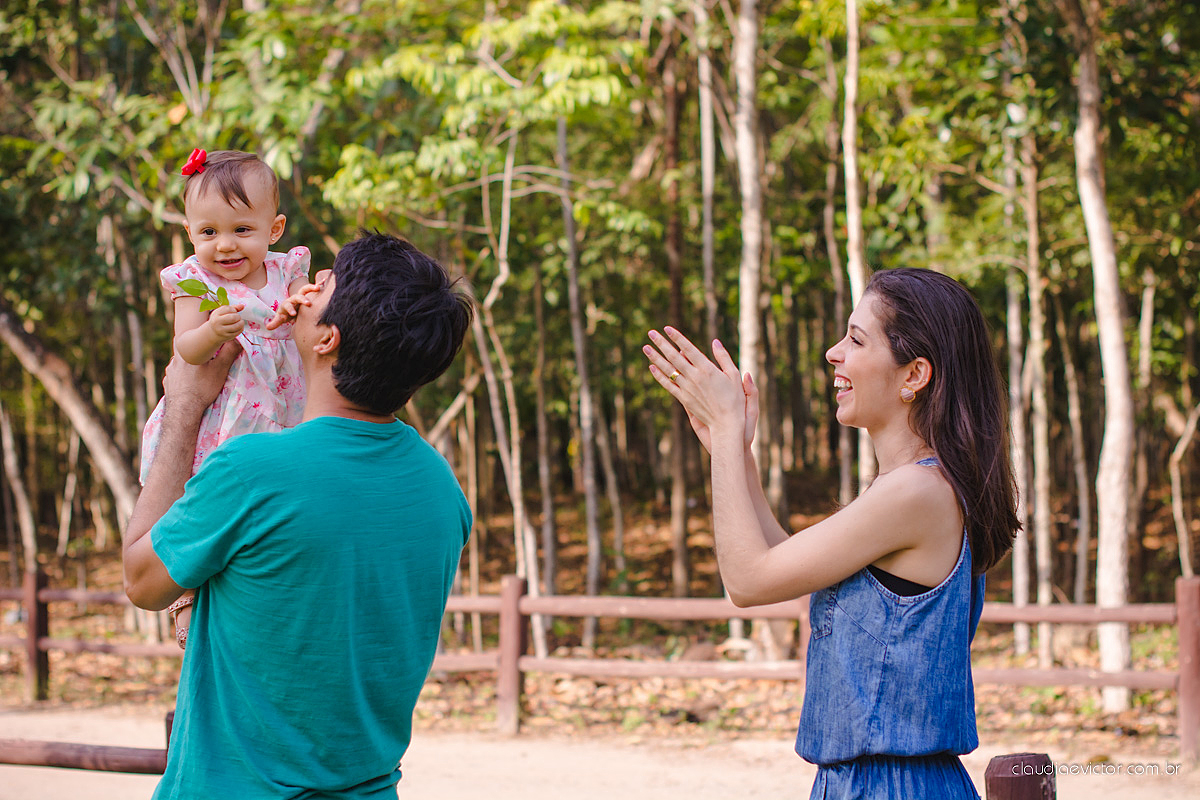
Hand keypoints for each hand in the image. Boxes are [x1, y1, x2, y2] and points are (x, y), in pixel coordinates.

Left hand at [162, 340, 241, 415]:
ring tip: (198, 372)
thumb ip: (229, 352)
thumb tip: (237, 339)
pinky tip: (189, 383)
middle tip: (205, 357)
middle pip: (185, 351)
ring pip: (179, 364)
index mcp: (185, 353)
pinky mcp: (168, 384)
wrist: (184, 410)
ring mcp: (169, 373)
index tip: (204, 339)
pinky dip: (182, 377)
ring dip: (187, 365)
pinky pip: (175, 376)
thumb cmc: (202, 388)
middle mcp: (174, 361)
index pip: (188, 336)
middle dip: (194, 352)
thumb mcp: (220, 369)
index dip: (196, 336)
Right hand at [207, 303, 244, 340]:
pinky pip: (239, 331)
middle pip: (233, 317)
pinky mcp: (227, 336)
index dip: (234, 309)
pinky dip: (241, 328)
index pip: (228, 309)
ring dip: (241, 323)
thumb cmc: (219, 320)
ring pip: (237, 326)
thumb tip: (242, 306)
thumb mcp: (222, 312)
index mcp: (215, 314)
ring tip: (240, 321)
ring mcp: (222, 330)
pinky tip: (239, 326)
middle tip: (237, 317)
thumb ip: (232, 308)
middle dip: (238, 316)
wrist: (212, 333)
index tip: (233, 311)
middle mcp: (217, 322)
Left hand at [266, 283, 319, 329]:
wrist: (292, 307)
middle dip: (302, 299)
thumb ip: (276, 322)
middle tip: (308, 303)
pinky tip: (325, 281)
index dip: (290, 309)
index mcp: (287, 304)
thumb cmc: (286, 313)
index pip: (287, 305)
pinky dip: (319, 284)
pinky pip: (313, 288)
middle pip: (297, 296)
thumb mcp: (281, 317)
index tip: (293, 313)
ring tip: (319, 288)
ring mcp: (301, 295)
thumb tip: (267, 327)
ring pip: (305, 289)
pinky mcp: (308, 294)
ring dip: (311, 288)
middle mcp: (294, 298)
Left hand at [643, 327, 747, 451]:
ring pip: (668, 370)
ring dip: (656, 357)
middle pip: (674, 357)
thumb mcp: (734, 375)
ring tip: (645, 347)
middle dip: (662, 343)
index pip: (688, 349)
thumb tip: (715, 342)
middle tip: (651, 333)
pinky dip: (659, 376)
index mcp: (707, 369)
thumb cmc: (735, 399)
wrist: (727, 423)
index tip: (667, 328)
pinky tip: (652, 368)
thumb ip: (723, 358)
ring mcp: (687, 388)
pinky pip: (668, 385)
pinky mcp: (684, 399)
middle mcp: (694, 377)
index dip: (677, 338)